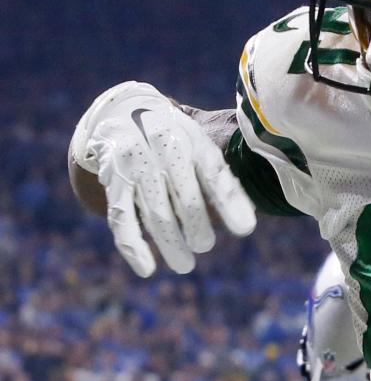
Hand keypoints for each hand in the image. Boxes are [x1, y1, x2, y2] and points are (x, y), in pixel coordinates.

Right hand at [71, 82, 255, 276]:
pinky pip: (122, 218)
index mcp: (191, 138)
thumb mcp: (200, 147)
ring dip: (170, 243)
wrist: (120, 112)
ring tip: (185, 265)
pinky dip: (133, 246)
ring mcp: (134, 164)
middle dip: (196, 225)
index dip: (230, 201)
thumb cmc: (175, 139)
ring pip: (155, 211)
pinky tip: (146, 268)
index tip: (245, 229)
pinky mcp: (112, 181)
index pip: (214, 172)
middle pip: (184, 195)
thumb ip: (222, 179)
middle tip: (205, 245)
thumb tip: (248, 220)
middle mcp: (161, 149)